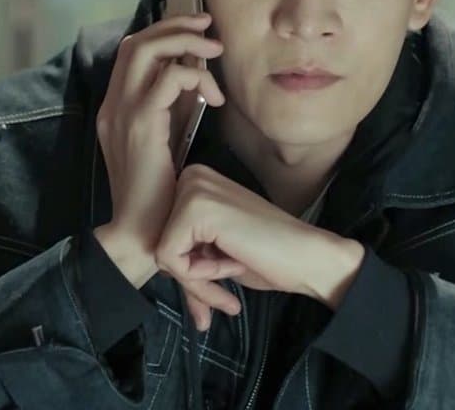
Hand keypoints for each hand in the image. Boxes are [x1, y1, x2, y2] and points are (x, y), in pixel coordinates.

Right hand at [93, 13, 225, 283]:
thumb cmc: (160, 195)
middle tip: (207, 26)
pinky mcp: (140, 127)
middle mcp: (112, 106)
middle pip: (135, 42)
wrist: (142, 233)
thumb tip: (191, 80)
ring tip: (215, 51)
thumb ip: (169, 111)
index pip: (130, 51)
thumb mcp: (162, 144)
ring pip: (145, 51)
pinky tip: (213, 97)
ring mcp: (122, 114)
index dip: (163, 33)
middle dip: (174, 26)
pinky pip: (167, 80)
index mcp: (115, 109)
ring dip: (184, 42)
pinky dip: (194, 76)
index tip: (196, 31)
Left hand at [154, 164, 365, 330]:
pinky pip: (171, 259)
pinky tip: (231, 263)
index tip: (219, 272)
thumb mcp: (215, 249)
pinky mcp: (195, 209)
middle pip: (160, 242)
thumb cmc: (269, 255)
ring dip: (197, 277)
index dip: (190, 265)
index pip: (165, 232)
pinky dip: (198, 277)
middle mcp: (191, 176)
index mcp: (196, 181)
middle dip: (190, 273)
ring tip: (232, 267)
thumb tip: (146, 261)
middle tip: (225, 277)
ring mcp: (193, 189)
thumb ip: (184, 248)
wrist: (307, 257)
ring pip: (162, 252)